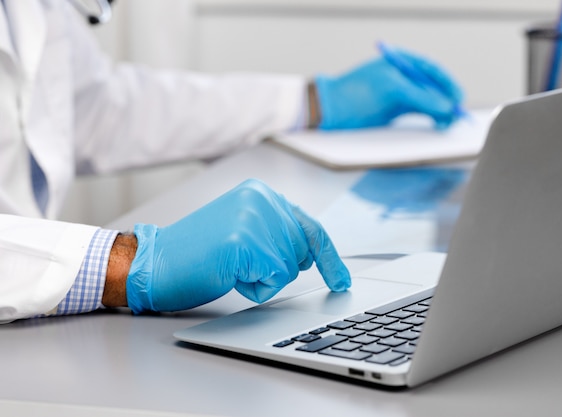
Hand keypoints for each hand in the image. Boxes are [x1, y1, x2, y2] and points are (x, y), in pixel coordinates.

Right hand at [125, 179, 350, 312]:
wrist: (154, 262)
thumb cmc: (196, 252)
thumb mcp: (242, 228)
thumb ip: (276, 231)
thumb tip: (313, 253)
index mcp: (260, 193)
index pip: (309, 225)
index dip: (329, 255)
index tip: (342, 278)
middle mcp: (261, 199)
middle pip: (302, 250)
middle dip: (277, 267)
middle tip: (239, 263)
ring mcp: (252, 218)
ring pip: (290, 267)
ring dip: (263, 278)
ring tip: (230, 266)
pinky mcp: (244, 242)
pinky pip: (274, 279)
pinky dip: (255, 287)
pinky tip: (229, 274)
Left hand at [314, 49, 463, 129]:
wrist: (331, 110)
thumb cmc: (356, 92)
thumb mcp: (391, 90)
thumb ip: (421, 96)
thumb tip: (446, 106)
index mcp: (401, 62)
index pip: (432, 70)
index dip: (448, 84)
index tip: (458, 98)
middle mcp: (402, 77)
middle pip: (433, 87)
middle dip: (446, 100)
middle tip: (456, 115)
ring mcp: (399, 94)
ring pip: (428, 101)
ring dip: (440, 111)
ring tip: (447, 123)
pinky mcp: (395, 110)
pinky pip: (419, 112)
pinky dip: (430, 117)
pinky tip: (437, 123)